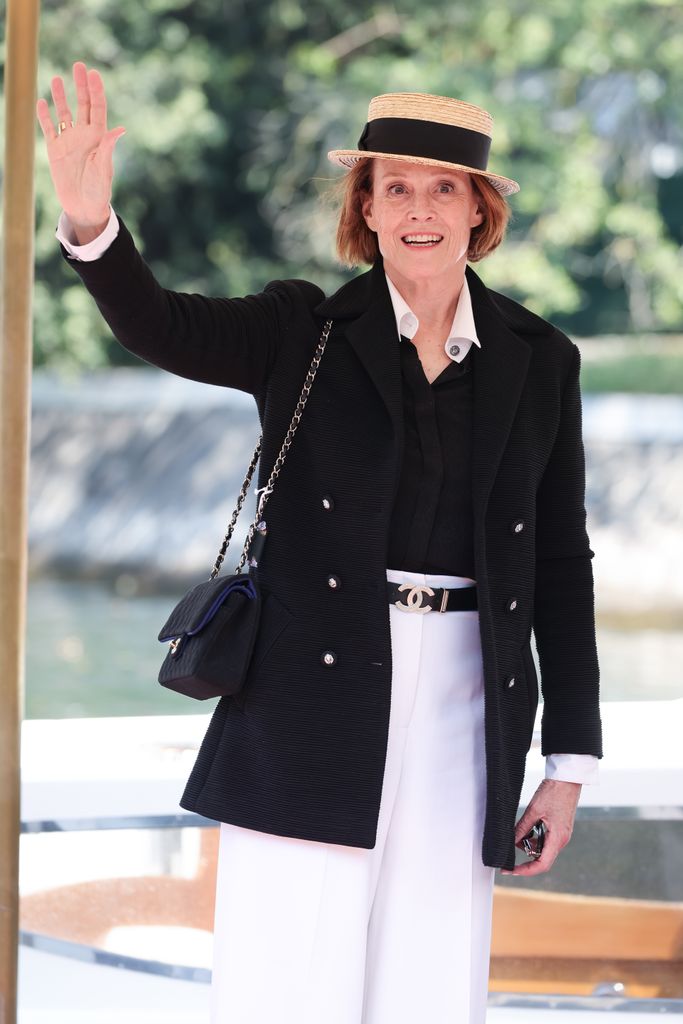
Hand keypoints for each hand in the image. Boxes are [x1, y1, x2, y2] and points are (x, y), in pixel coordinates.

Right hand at [36, 61, 125, 231]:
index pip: (98, 108)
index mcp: (98, 138)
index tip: (93, 73)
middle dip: (81, 85)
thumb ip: (108, 148)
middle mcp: (84, 136)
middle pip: (82, 105)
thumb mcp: (104, 169)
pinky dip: (45, 116)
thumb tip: (120, 129)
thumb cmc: (98, 191)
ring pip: (64, 113)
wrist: (84, 208)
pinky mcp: (55, 150)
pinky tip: (42, 102)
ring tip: (58, 79)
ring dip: (61, 97)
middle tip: (79, 65)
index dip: (96, 90)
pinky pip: (48, 129)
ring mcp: (69, 141)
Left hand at [500, 778, 580, 876]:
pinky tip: (526, 831)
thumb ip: (522, 828)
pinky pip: (547, 841)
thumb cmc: (554, 792)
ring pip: (544, 850)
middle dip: (525, 860)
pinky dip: (535, 839)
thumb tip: (511, 841)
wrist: (568, 778)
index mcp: (557, 838)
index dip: (526, 870)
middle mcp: (562, 840)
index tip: (511, 870)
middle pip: (543, 860)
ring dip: (530, 847)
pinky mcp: (560, 829)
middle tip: (510, 858)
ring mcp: (562, 835)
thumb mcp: (534, 810)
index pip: (542, 864)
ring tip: (517, 838)